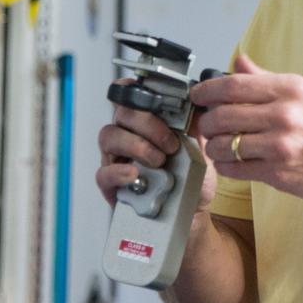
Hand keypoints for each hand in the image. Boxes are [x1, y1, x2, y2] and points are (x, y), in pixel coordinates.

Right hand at [96, 78, 216, 209]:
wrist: (192, 213)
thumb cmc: (191, 179)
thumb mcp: (200, 147)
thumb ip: (194, 124)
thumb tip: (196, 101)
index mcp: (145, 122)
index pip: (130, 92)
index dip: (138, 89)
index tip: (160, 100)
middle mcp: (127, 136)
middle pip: (121, 112)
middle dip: (148, 124)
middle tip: (171, 144)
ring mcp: (116, 159)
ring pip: (109, 136)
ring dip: (138, 145)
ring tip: (159, 161)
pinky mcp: (110, 186)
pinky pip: (103, 173)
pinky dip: (119, 171)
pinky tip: (136, 174)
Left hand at [189, 54, 302, 206]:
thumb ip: (267, 79)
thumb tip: (239, 62)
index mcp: (289, 89)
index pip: (233, 85)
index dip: (207, 90)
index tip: (197, 94)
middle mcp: (284, 114)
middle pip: (222, 114)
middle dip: (206, 121)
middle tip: (205, 124)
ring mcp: (280, 144)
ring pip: (224, 144)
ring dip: (214, 146)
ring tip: (218, 145)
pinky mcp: (278, 172)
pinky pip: (235, 168)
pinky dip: (226, 165)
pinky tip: (230, 162)